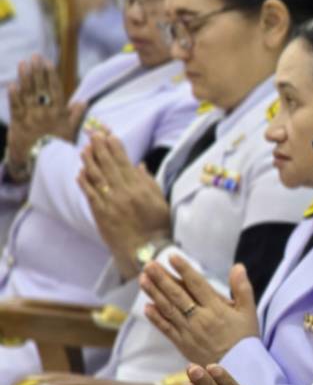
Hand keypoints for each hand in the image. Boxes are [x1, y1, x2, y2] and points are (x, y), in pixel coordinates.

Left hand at [6, 56, 75, 176]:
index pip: (55, 91)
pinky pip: (15, 107)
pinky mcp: (18, 122)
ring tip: (23, 64)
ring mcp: (30, 118)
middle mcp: (44, 114)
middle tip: (35, 56)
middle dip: (37, 71)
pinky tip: (12, 85)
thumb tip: (83, 102)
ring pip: (27, 95)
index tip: (48, 62)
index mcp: (58, 114)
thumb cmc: (56, 145)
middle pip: (40, 89)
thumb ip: (75, 116)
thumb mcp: (70, 131)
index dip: (51, 76)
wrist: (39, 161)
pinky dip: (13, 96)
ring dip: (25, 78)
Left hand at [78, 132, 170, 272]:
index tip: (110, 135)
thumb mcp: (160, 202)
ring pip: (96, 177)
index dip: (116, 147)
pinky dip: (84, 182)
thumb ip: (149, 182)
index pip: (124, 162)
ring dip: (89, 161)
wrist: (146, 250)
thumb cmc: (157, 227)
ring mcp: (110, 203)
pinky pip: (90, 194)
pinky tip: (80, 172)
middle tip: (94, 134)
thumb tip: (139, 165)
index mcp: (139, 189)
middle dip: (100, 148)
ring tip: (85, 149)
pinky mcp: (100, 213)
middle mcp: (123, 193)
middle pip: (108, 165)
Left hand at [142, 258, 258, 364]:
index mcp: (217, 309)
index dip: (184, 270)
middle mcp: (200, 319)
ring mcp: (189, 332)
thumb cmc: (245, 338)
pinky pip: (166, 329)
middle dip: (162, 279)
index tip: (172, 257)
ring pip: (168, 309)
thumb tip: (238, 266)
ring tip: (143, 279)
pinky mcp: (182, 343)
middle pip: (178, 295)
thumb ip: (242, 288)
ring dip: (154, 294)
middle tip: (149, 265)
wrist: (238, 366)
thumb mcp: (249, 312)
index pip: (197, 285)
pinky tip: (146, 306)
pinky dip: (156, 318)